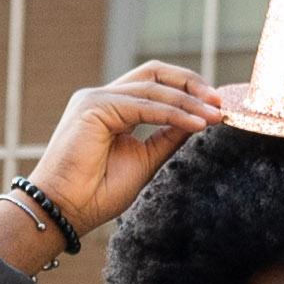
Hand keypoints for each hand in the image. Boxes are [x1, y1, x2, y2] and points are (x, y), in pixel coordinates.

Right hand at [30, 61, 227, 235]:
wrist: (64, 211)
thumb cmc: (97, 193)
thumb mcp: (145, 160)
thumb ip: (167, 137)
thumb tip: (198, 119)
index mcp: (112, 108)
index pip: (154, 84)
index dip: (187, 90)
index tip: (216, 106)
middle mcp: (102, 98)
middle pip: (154, 72)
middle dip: (191, 83)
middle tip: (219, 101)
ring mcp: (95, 99)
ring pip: (152, 87)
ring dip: (188, 101)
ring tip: (214, 116)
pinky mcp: (93, 106)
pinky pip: (143, 105)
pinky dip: (173, 113)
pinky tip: (195, 124)